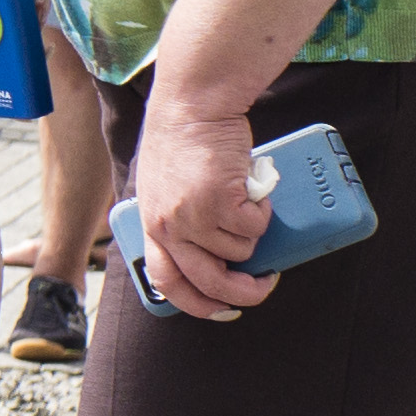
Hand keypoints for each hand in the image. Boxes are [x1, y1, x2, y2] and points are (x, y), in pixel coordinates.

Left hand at [129, 105, 275, 318]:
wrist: (193, 105)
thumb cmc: (184, 142)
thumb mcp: (167, 189)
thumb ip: (179, 220)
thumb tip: (215, 253)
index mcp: (151, 224)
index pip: (166, 281)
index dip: (196, 304)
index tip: (221, 310)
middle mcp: (169, 226)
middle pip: (208, 282)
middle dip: (243, 293)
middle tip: (262, 284)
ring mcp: (195, 217)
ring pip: (240, 250)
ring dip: (252, 232)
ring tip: (246, 203)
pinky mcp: (223, 203)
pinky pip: (255, 226)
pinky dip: (263, 213)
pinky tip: (253, 189)